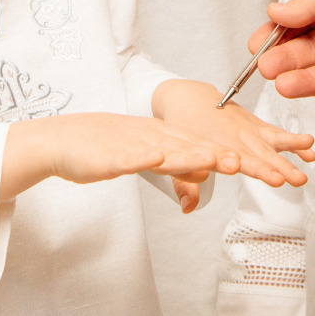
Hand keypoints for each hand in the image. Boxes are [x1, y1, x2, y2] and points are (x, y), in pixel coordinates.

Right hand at [6, 112, 237, 212]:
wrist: (64, 140)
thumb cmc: (106, 150)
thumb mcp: (147, 159)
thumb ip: (177, 165)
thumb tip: (206, 176)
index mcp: (162, 139)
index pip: (198, 147)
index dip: (223, 155)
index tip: (250, 163)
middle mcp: (152, 139)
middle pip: (188, 148)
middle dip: (214, 156)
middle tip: (241, 163)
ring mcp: (131, 146)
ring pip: (164, 151)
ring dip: (187, 156)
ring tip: (210, 160)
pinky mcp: (109, 156)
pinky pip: (127, 158)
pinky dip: (142, 157)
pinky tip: (155, 158)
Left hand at [153, 80, 314, 187]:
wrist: (188, 96)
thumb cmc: (184, 125)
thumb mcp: (178, 157)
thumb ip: (185, 184)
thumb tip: (188, 208)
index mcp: (220, 144)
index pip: (244, 161)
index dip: (261, 170)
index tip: (276, 179)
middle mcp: (238, 135)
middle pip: (263, 154)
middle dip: (282, 166)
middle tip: (298, 179)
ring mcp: (249, 128)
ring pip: (273, 140)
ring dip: (293, 148)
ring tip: (311, 156)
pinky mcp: (255, 124)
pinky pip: (277, 133)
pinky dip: (293, 141)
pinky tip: (310, 151)